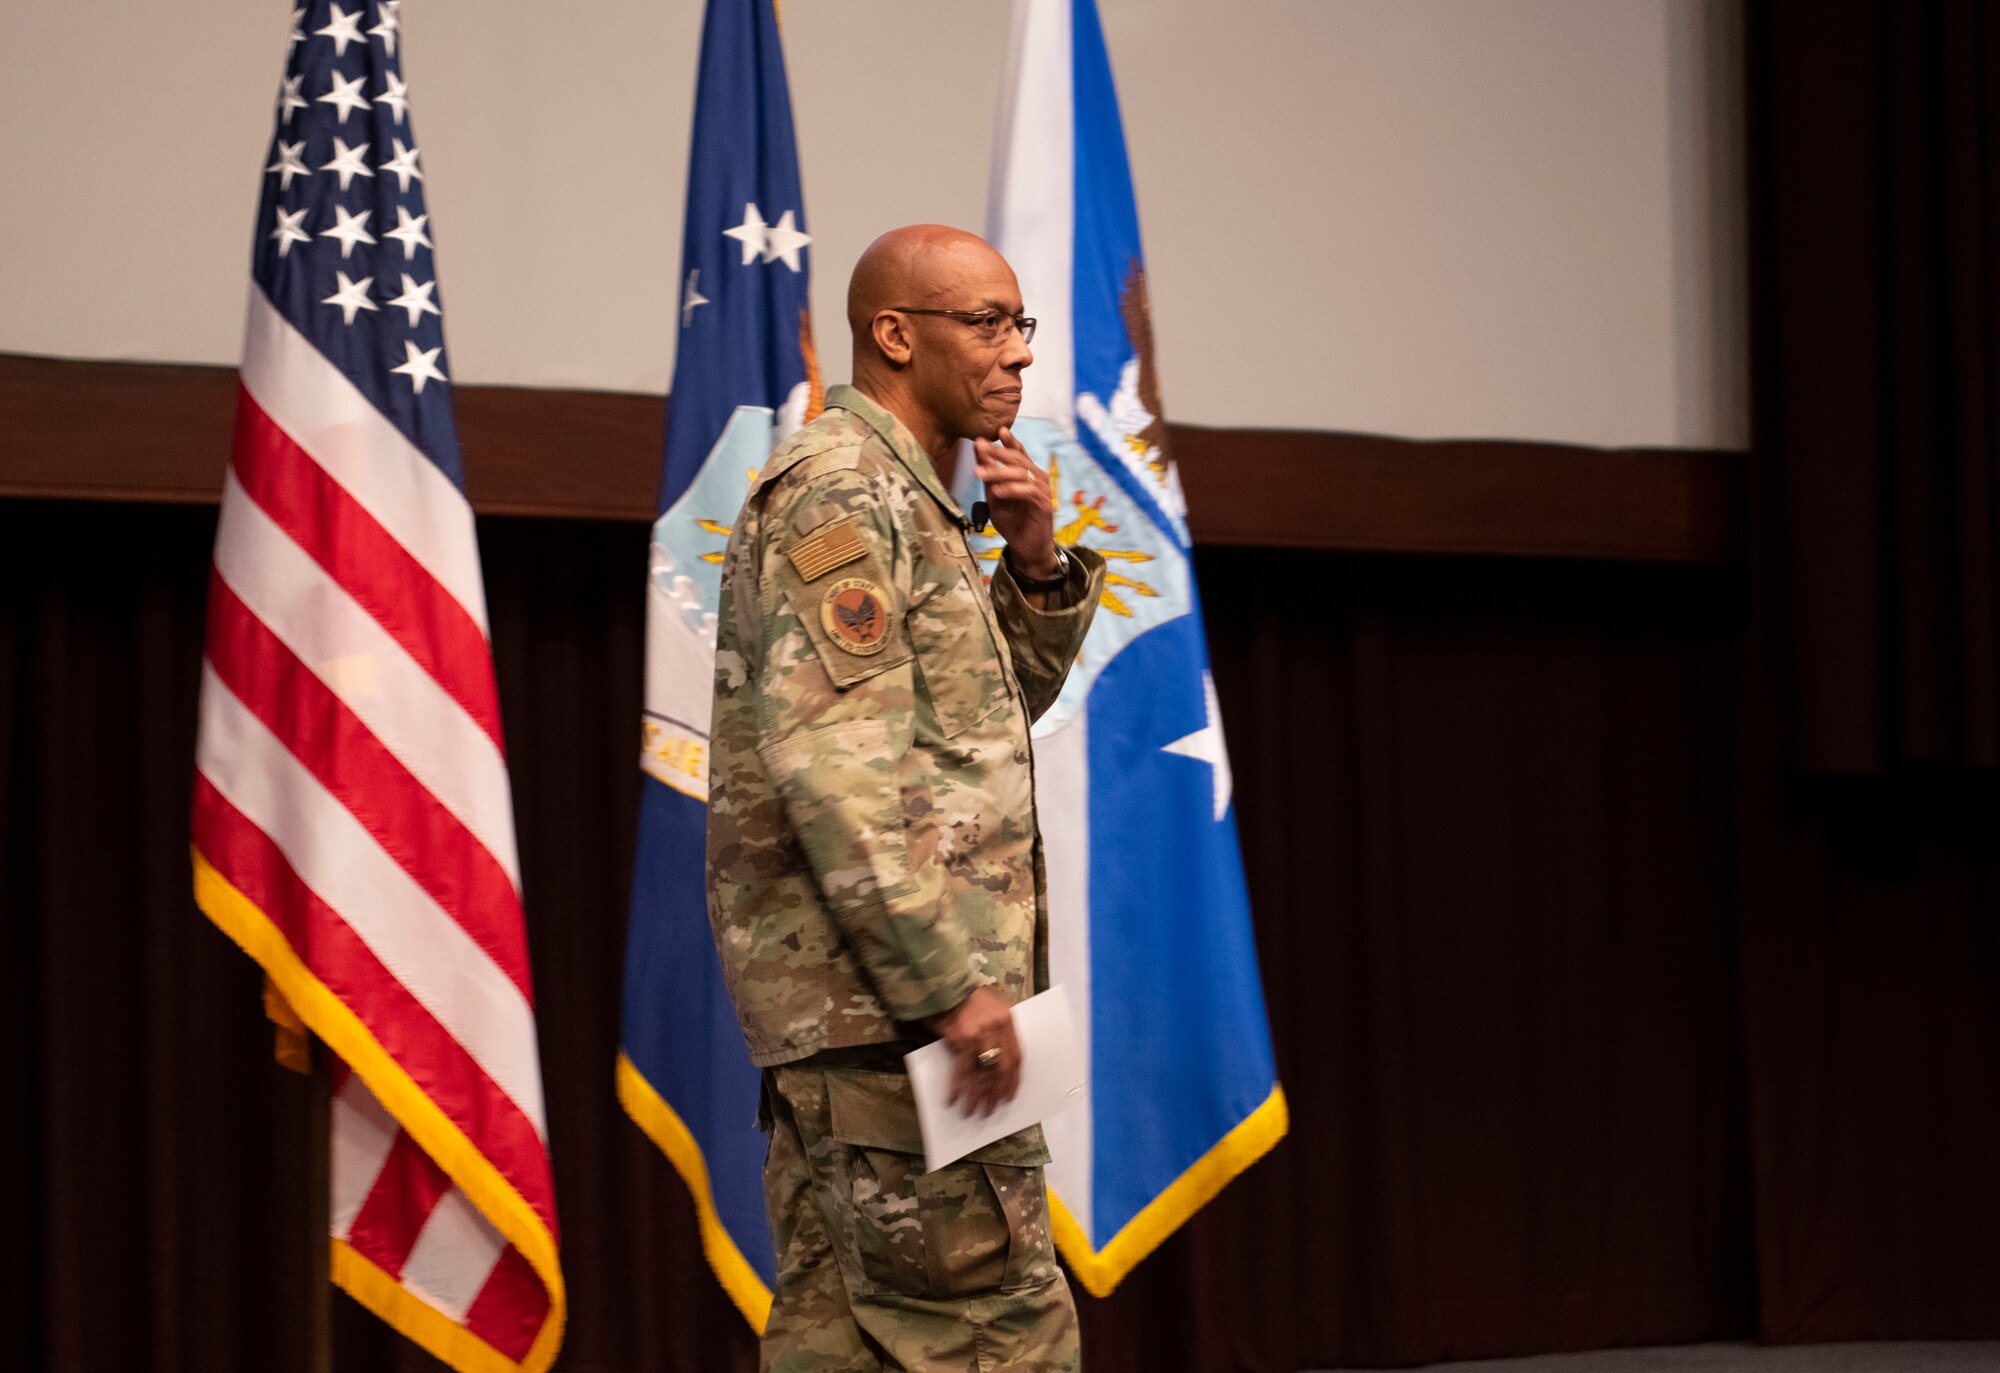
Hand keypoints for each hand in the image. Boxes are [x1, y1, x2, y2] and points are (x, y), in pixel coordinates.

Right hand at [930, 985, 1021, 1117]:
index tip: (1009, 1096)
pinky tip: (952, 1101)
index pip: (1017, 1056)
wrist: (942, 983)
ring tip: (973, 1112)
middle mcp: (997, 1028)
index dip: (1013, 1079)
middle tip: (990, 1109)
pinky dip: (957, 1088)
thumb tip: (992, 1065)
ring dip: (978, 1096)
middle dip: (996, 1093)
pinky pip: (961, 1071)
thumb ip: (995, 1032)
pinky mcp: (960, 1040)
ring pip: (983, 1074)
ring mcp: (979, 1035)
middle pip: (1002, 1069)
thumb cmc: (964, 997)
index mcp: (1007, 1020)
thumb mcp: (989, 1009)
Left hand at [973, 427, 1056, 579]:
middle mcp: (1037, 478)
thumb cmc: (1012, 522)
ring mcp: (1043, 490)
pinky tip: (997, 491)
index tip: (999, 430)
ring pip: (1021, 473)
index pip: (1019, 453)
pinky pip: (1028, 491)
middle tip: (981, 447)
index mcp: (1027, 474)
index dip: (1010, 441)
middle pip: (1017, 460)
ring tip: (980, 473)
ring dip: (999, 472)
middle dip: (998, 452)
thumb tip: (979, 451)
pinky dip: (1011, 489)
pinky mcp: (1045, 504)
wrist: (1026, 548)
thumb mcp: (995, 497)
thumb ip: (989, 477)